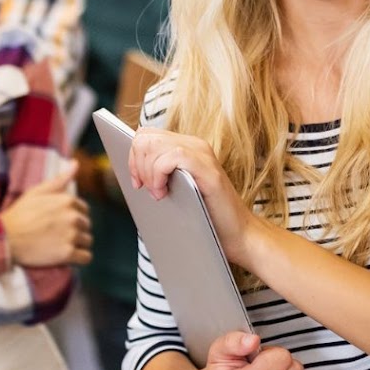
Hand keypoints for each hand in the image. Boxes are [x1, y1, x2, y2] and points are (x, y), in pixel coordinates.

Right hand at [1, 170, 91, 266]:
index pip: (84, 210)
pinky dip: (79, 258)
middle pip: (86, 226)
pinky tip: (67, 256)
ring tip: (60, 245)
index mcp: (68, 200)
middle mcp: (73, 217)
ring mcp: (71, 235)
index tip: (59, 223)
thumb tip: (76, 163)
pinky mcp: (67, 253)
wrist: (4, 239)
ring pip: (87, 241)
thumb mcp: (37, 192)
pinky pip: (86, 257)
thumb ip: (59, 179)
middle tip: (57, 235)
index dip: (72, 217)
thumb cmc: (19, 214)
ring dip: (78, 244)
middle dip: (76, 230)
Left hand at [128, 129, 254, 262]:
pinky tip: (163, 192)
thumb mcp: (177, 191)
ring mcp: (203, 154)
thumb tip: (131, 173)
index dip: (134, 157)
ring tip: (157, 193)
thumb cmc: (207, 218)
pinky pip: (172, 156)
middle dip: (137, 164)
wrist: (238, 235)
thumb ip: (161, 176)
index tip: (137, 183)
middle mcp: (195, 145)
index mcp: (187, 147)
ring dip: (147, 171)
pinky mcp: (207, 168)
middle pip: (146, 137)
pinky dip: (159, 174)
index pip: (147, 135)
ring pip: (154, 143)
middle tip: (145, 189)